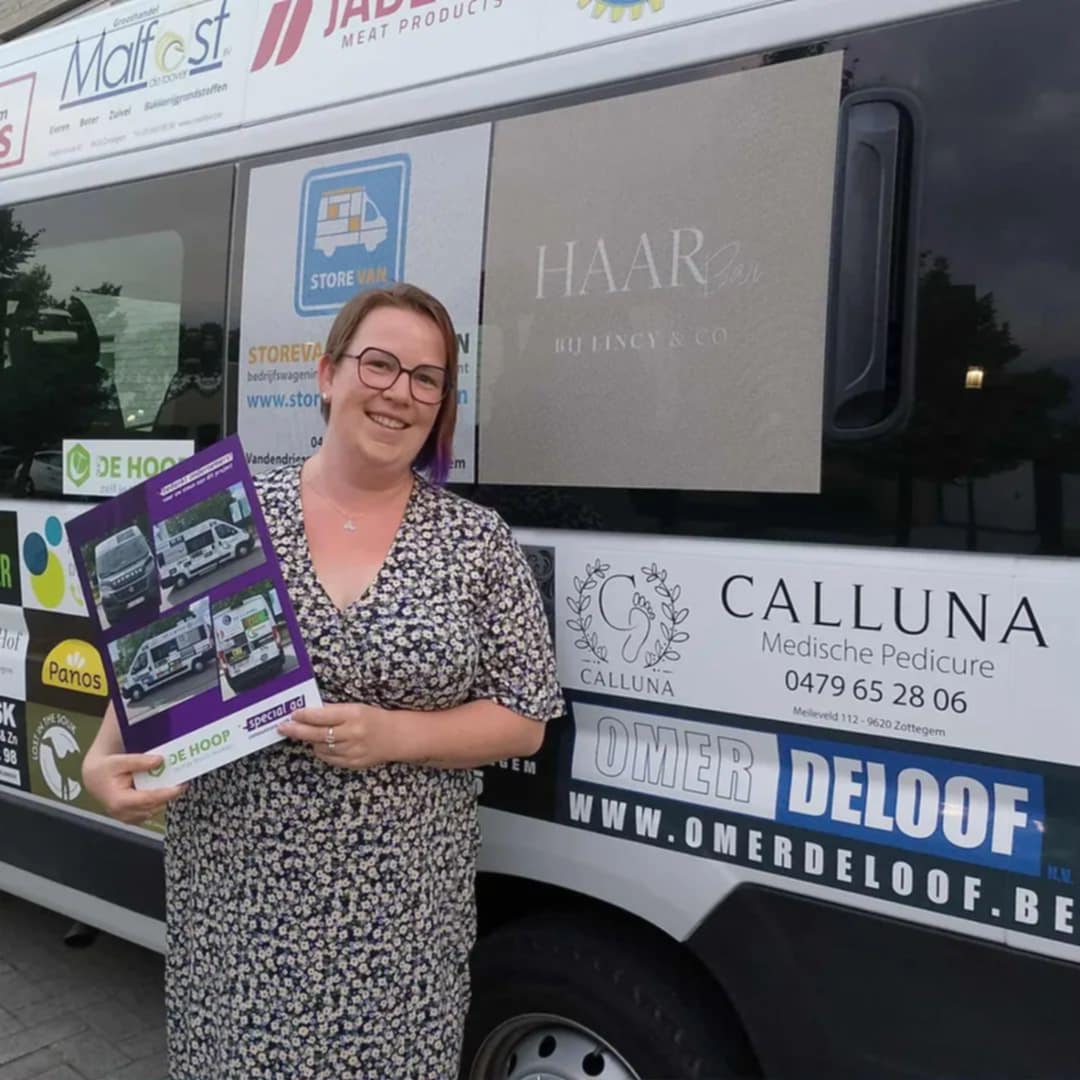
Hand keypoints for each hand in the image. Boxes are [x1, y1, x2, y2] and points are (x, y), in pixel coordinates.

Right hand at [82, 751, 186, 825]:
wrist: (94, 777)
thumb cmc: (105, 769)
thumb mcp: (120, 761)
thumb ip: (139, 761)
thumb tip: (159, 761)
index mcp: (120, 801)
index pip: (149, 799)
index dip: (167, 793)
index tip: (181, 786)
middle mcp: (123, 813)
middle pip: (154, 806)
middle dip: (169, 795)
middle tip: (182, 781)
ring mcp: (127, 817)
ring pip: (153, 811)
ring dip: (164, 799)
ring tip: (173, 784)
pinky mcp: (131, 817)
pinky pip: (149, 812)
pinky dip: (157, 803)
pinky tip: (162, 790)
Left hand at [278, 702, 399, 769]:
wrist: (396, 737)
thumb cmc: (374, 718)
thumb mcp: (356, 708)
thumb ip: (334, 712)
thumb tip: (308, 714)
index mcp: (353, 714)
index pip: (322, 716)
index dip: (304, 715)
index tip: (293, 714)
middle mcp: (352, 733)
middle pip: (317, 733)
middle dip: (297, 730)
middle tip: (283, 728)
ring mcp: (352, 750)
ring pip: (320, 747)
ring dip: (310, 741)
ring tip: (306, 735)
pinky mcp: (353, 763)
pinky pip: (329, 759)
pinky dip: (322, 752)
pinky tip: (320, 746)